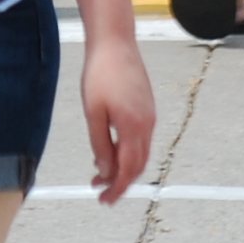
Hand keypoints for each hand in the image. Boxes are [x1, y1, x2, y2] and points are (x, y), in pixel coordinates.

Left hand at [76, 31, 158, 204]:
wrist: (115, 42)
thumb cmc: (100, 74)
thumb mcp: (94, 113)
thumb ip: (100, 144)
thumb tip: (104, 170)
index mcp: (134, 127)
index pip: (129, 169)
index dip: (117, 188)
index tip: (104, 200)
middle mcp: (147, 124)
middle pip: (138, 165)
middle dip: (120, 182)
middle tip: (99, 192)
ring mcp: (149, 114)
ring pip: (140, 152)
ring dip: (123, 166)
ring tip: (100, 173)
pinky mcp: (147, 106)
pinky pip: (140, 138)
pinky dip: (127, 151)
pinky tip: (110, 149)